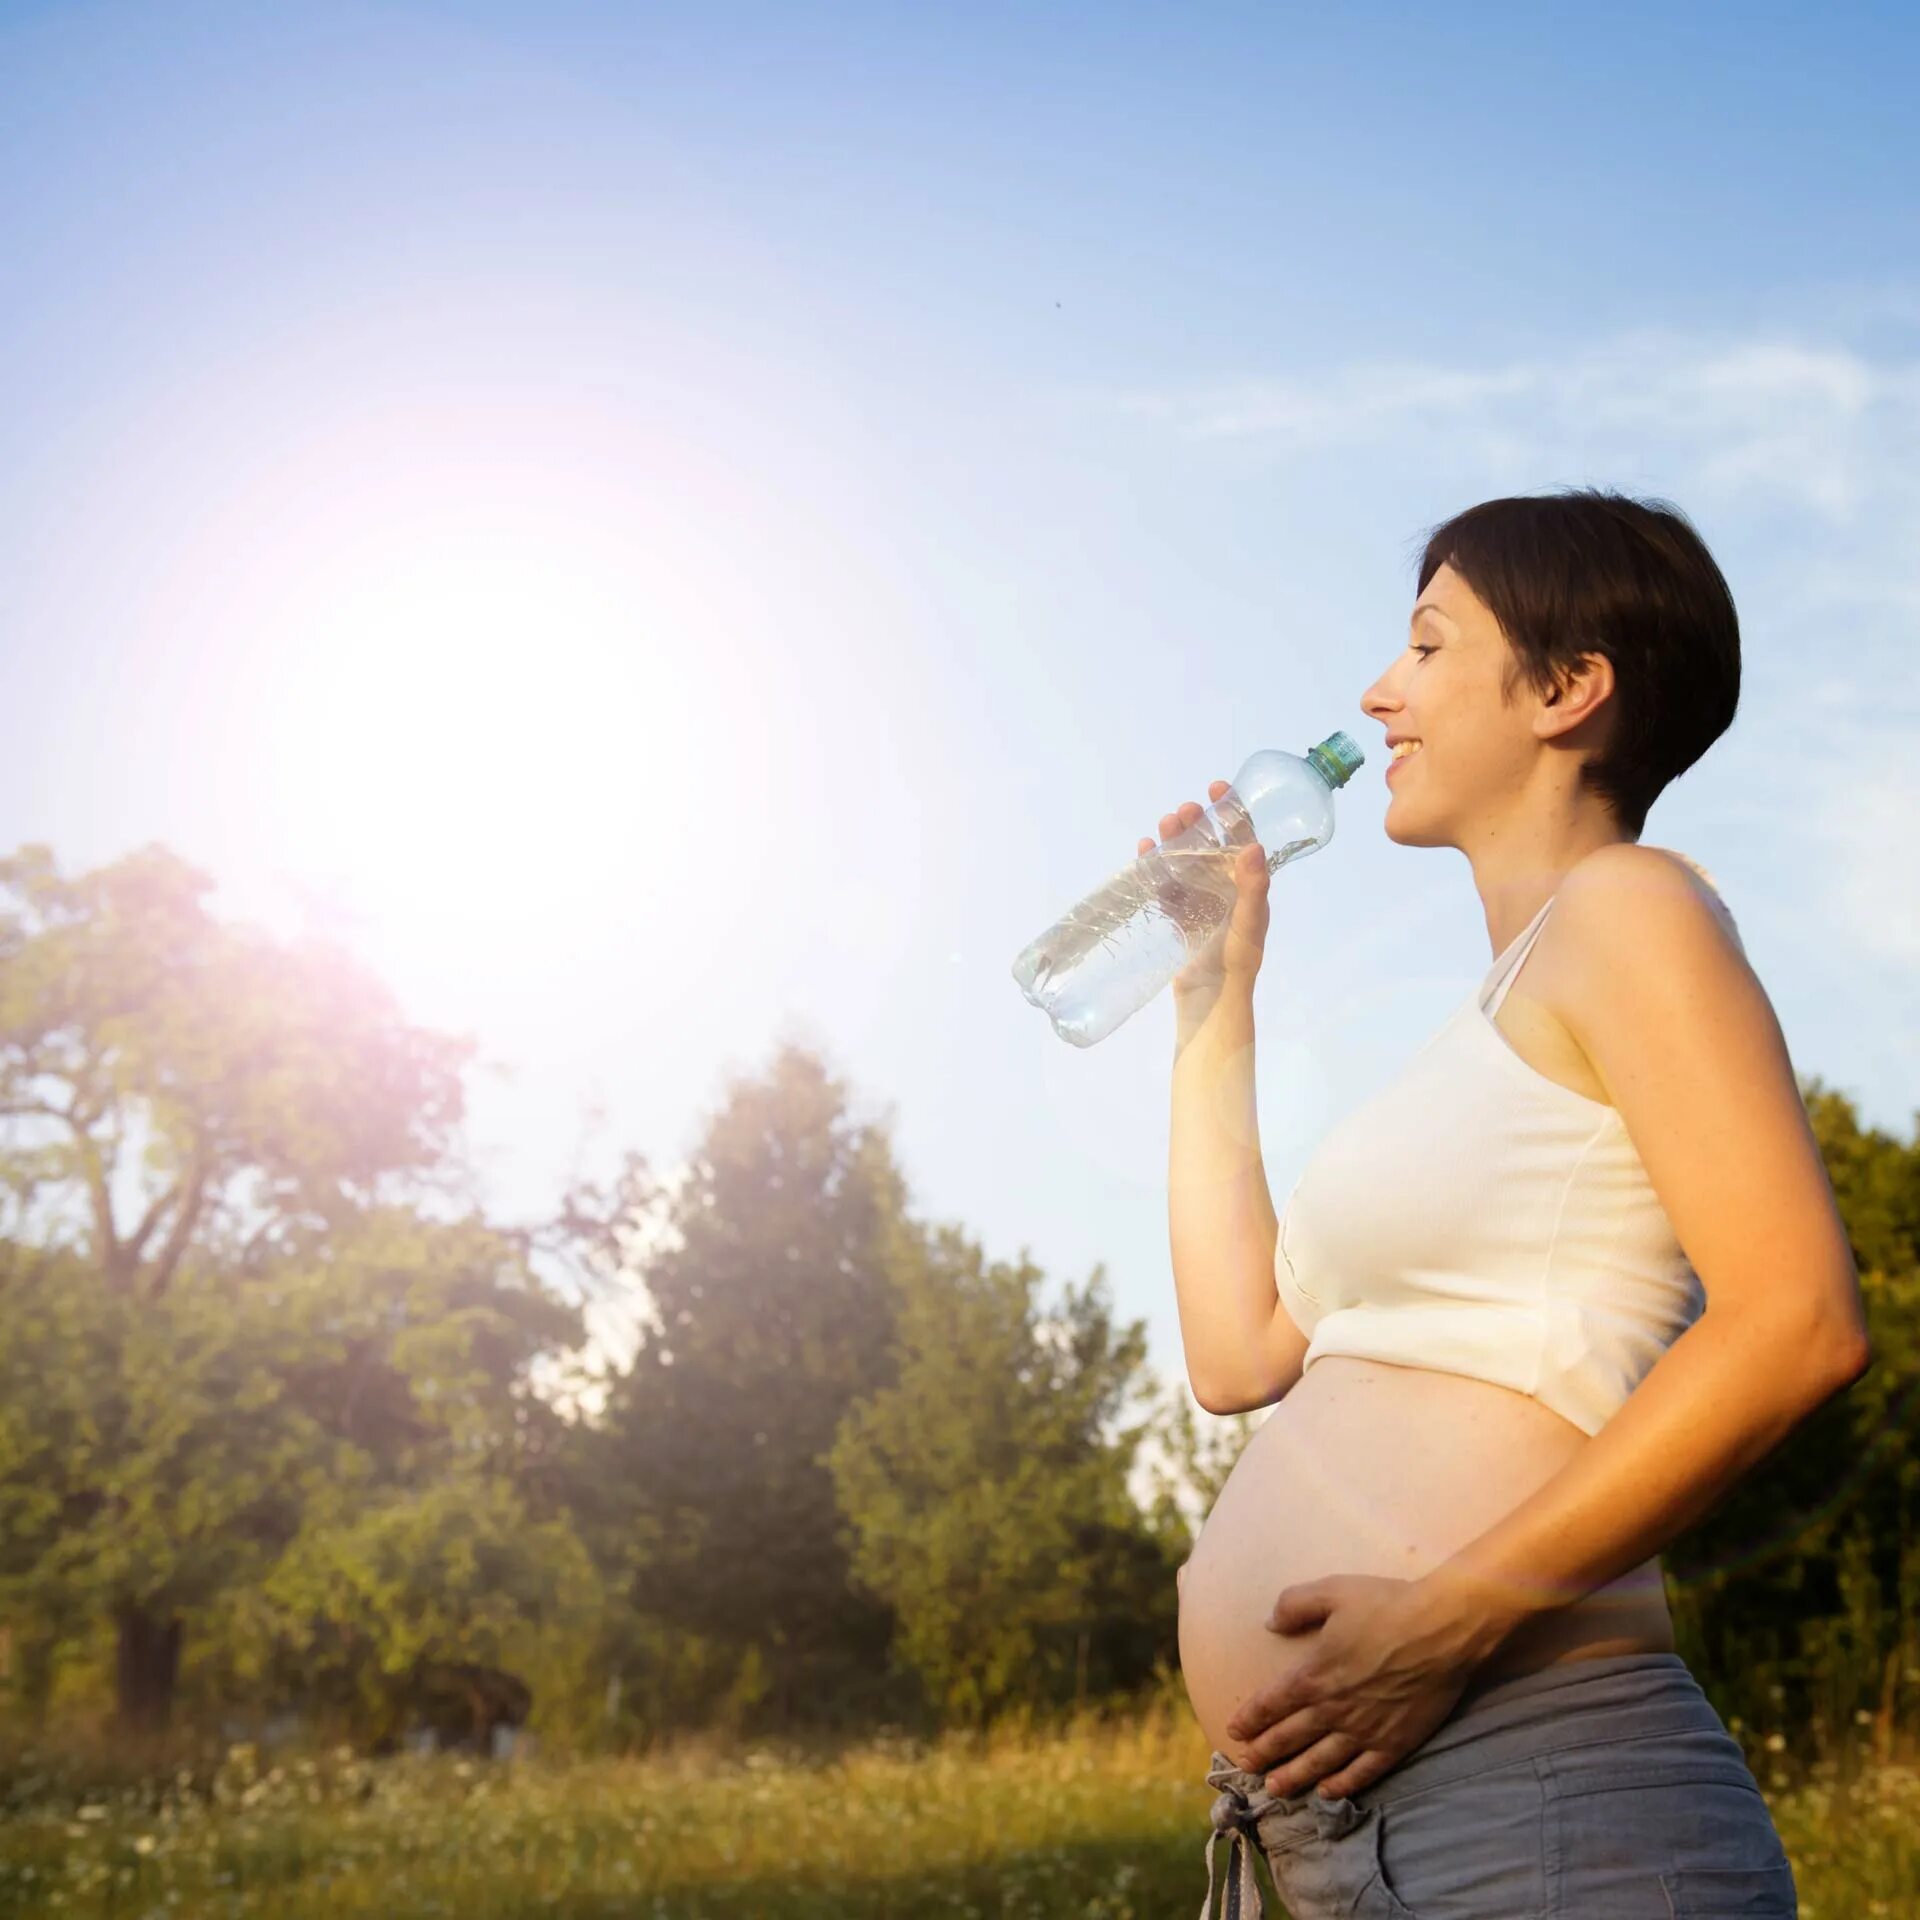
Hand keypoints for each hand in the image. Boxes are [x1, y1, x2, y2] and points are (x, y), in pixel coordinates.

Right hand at [1138, 779, 1270, 1007]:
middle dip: (1194, 824)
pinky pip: (1165, 885)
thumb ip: (1253, 888)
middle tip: (1182, 811)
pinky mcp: (1178, 916)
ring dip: (1173, 841)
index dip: (1231, 811)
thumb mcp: (1249, 925)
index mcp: (1248, 885)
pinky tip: (1145, 853)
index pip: (1242, 839)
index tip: (1217, 788)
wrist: (1209, 1002)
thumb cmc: (1237, 964)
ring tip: (1162, 827)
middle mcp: (1225, 888)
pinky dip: (1155, 867)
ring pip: (1184, 861)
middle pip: (1209, 845)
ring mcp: (1200, 901)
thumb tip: (1253, 846)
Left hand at [1223, 1572, 1505, 1800]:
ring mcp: (1364, 1731)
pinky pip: (1362, 1772)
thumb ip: (1294, 1605)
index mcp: (1313, 1674)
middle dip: (1264, 1752)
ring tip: (1274, 1789)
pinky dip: (1342, 1785)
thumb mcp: (1331, 1591)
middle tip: (1245, 1767)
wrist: (1441, 1630)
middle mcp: (1333, 1709)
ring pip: (1320, 1761)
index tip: (1234, 1731)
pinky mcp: (1395, 1743)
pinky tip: (1327, 1792)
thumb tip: (1269, 1624)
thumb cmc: (1386, 1606)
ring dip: (1294, 1776)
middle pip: (1290, 1737)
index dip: (1250, 1718)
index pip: (1271, 1703)